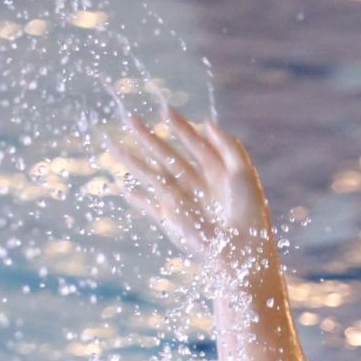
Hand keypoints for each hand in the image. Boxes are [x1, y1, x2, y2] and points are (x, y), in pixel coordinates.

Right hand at [108, 109, 274, 264]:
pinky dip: (135, 197)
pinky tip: (120, 185)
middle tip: (128, 118)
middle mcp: (195, 184)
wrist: (240, 250)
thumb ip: (228, 146)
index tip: (165, 109)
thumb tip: (207, 122)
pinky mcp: (171, 219)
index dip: (180, 126)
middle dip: (147, 137)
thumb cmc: (249, 214)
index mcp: (214, 172)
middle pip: (166, 155)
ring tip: (111, 145)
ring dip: (131, 160)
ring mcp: (181, 201)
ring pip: (151, 175)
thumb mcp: (243, 174)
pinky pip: (148, 205)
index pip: (194, 143)